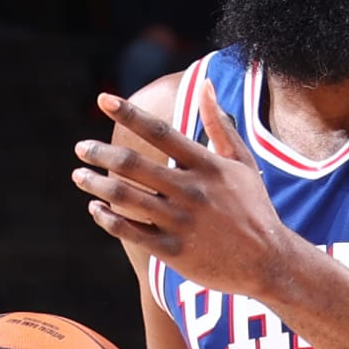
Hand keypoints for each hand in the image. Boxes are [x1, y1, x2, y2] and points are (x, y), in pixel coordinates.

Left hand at [73, 85, 288, 297]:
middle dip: (100, 153)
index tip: (103, 99)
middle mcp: (191, 191)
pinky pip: (131, 231)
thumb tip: (205, 86)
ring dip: (96, 184)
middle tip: (81, 148)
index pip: (160, 132)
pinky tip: (96, 208)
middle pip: (133, 166)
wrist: (269, 262)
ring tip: (79, 175)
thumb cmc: (254, 208)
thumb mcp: (243, 163)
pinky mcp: (174, 251)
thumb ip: (221, 125)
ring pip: (125, 198)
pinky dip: (108, 218)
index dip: (129, 113)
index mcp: (207, 166)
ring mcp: (181, 222)